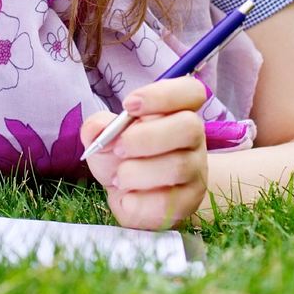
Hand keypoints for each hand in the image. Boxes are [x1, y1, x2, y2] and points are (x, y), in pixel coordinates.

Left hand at [80, 76, 208, 229]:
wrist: (132, 198)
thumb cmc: (122, 157)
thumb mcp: (105, 136)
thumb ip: (98, 126)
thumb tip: (98, 129)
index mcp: (176, 112)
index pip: (190, 91)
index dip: (162, 95)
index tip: (129, 106)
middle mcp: (193, 139)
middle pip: (189, 127)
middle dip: (146, 137)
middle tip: (118, 148)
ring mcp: (195, 171)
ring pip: (178, 166)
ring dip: (137, 172)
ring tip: (118, 177)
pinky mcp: (188, 203)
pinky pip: (168, 201)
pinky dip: (138, 201)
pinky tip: (126, 198)